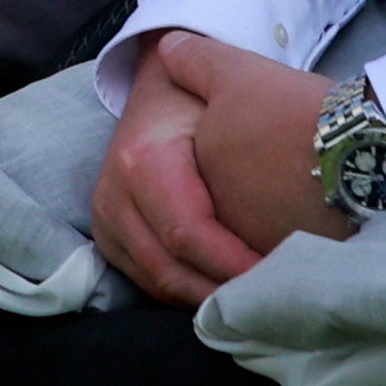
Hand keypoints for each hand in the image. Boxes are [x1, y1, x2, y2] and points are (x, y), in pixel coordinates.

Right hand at [89, 31, 341, 307]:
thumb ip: (225, 84)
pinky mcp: (111, 241)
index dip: (232, 263)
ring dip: (209, 299)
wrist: (157, 95)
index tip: (279, 275)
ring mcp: (106, 223)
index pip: (187, 233)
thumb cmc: (196, 96)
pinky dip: (192, 294)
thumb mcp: (220, 82)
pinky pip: (151, 283)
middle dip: (224, 291)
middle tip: (275, 299)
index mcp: (140, 163)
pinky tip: (230, 295)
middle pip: (170, 269)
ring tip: (258, 303)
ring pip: (159, 283)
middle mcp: (112, 198)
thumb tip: (236, 90)